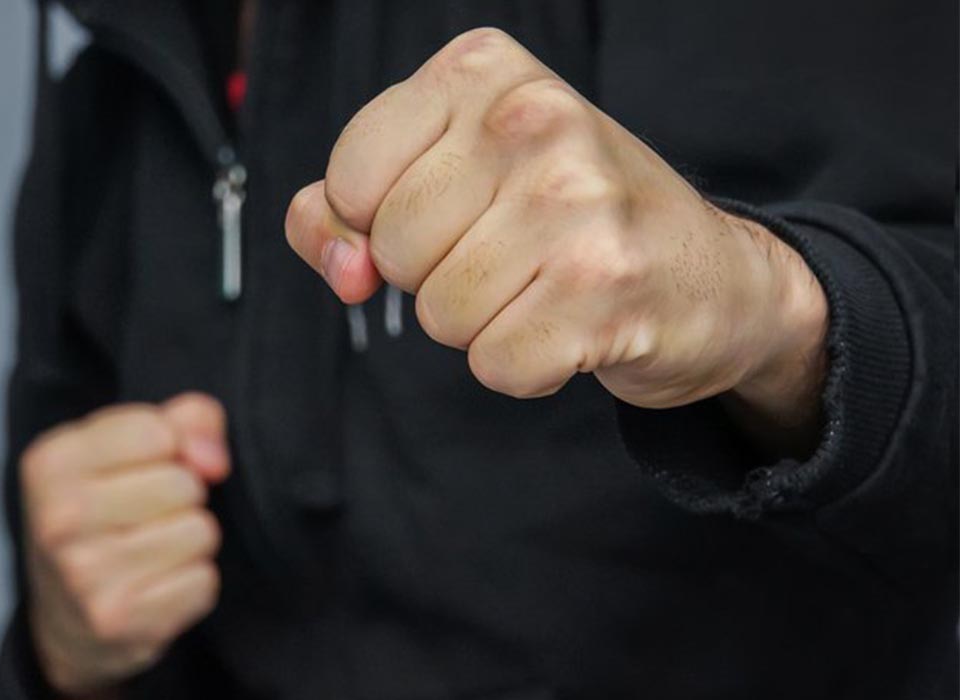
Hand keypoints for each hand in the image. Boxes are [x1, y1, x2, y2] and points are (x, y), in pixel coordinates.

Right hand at [20, 394, 229, 695]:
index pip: (158, 432)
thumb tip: (213, 460)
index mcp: (53, 462)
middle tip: (147, 514)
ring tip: (152, 547)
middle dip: (184, 495)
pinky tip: (156, 583)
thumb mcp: (128, 446)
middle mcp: (60, 518)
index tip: (144, 466)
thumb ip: (186, 421)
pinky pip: (203, 581)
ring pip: (200, 532)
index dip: (171, 447)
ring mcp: (85, 575)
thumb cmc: (105, 512)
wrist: (65, 613)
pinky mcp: (118, 620)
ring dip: (190, 540)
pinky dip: (192, 582)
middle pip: (184, 484)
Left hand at [286, 28, 826, 449]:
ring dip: (480, 325)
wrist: (714, 274)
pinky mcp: (606, 285)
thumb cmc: (566, 220)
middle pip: (391, 250)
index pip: (351, 177)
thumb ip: (347, 212)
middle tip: (510, 254)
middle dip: (433, 277)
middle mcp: (534, 118)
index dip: (375, 225)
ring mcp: (576, 201)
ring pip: (438, 315)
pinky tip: (570, 329)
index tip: (445, 217)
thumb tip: (343, 270)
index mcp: (483, 71)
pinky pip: (494, 364)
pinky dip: (522, 368)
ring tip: (545, 288)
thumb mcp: (452, 177)